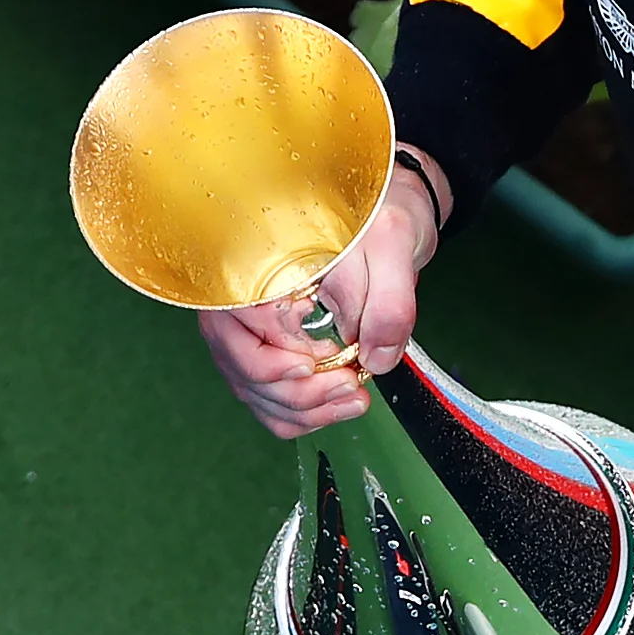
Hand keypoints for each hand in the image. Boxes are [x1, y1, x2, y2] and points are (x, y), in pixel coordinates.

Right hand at [195, 147, 444, 438]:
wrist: (379, 222)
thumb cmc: (377, 219)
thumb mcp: (393, 242)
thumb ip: (389, 300)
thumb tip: (376, 359)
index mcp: (258, 258)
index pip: (246, 320)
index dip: (280, 353)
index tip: (324, 362)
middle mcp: (240, 295)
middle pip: (242, 361)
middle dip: (298, 390)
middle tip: (350, 388)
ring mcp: (247, 326)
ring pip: (252, 387)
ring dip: (301, 409)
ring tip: (352, 401)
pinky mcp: (263, 348)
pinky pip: (263, 396)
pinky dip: (295, 414)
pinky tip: (332, 408)